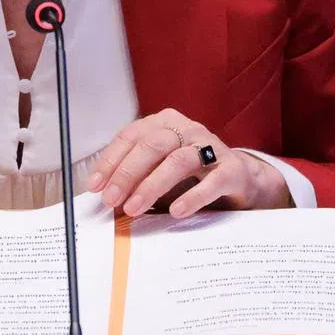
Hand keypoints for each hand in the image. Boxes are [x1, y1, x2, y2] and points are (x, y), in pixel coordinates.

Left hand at [86, 109, 292, 216]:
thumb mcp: (157, 170)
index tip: (95, 186)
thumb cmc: (190, 174)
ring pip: (178, 161)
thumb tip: (104, 196)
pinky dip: (193, 196)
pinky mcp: (232, 169)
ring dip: (152, 186)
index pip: (130, 137)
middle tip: (112, 200)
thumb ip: (134, 178)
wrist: (239, 179)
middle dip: (127, 173)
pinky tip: (176, 210)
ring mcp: (211, 147)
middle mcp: (187, 129)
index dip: (110, 161)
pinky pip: (212, 181)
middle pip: (153, 146)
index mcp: (163, 123)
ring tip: (134, 208)